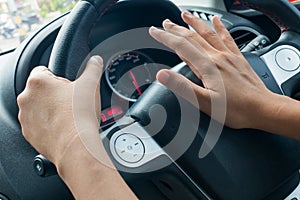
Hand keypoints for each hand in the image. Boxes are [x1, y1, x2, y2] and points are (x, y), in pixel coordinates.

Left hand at [17, 56, 102, 165]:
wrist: (76, 147)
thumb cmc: (80, 116)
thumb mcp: (91, 85)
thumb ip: (93, 68)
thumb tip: (96, 61)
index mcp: (38, 82)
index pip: (44, 70)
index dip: (59, 77)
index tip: (68, 86)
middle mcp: (27, 98)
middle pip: (41, 90)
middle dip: (54, 94)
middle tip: (71, 102)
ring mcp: (26, 118)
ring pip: (38, 107)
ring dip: (50, 109)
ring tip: (68, 116)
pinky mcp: (29, 133)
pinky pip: (38, 124)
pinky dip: (48, 125)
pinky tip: (63, 127)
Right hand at [149, 11, 273, 128]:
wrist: (263, 109)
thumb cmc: (237, 110)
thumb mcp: (204, 102)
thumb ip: (182, 87)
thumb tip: (162, 75)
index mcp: (208, 66)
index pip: (181, 46)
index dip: (165, 37)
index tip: (154, 31)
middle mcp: (218, 57)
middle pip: (193, 37)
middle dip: (176, 29)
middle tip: (164, 23)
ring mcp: (229, 56)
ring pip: (208, 33)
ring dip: (195, 23)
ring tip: (186, 15)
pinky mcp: (238, 59)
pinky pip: (227, 38)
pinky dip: (220, 27)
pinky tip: (217, 20)